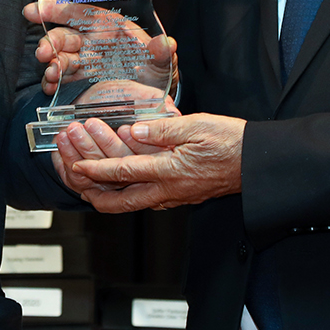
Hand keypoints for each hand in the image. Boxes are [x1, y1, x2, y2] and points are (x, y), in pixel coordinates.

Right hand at [24, 0, 176, 97]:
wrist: (154, 98)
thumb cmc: (156, 70)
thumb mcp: (163, 61)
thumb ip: (161, 52)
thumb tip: (166, 44)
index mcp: (107, 27)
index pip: (79, 13)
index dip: (56, 8)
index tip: (35, 9)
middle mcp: (91, 43)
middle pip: (64, 37)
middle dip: (51, 42)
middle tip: (44, 52)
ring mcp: (83, 63)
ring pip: (59, 58)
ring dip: (51, 64)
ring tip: (51, 74)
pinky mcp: (79, 84)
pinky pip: (61, 81)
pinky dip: (52, 84)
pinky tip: (51, 88)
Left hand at [69, 113, 246, 212]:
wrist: (255, 163)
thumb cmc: (231, 143)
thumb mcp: (196, 126)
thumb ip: (162, 129)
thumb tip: (133, 130)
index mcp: (169, 172)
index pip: (122, 173)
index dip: (94, 170)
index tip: (75, 165)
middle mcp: (166, 191)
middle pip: (117, 201)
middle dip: (90, 187)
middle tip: (73, 168)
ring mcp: (170, 196)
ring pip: (126, 203)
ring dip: (103, 188)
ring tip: (86, 167)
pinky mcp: (175, 195)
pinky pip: (140, 198)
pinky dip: (121, 189)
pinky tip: (115, 176)